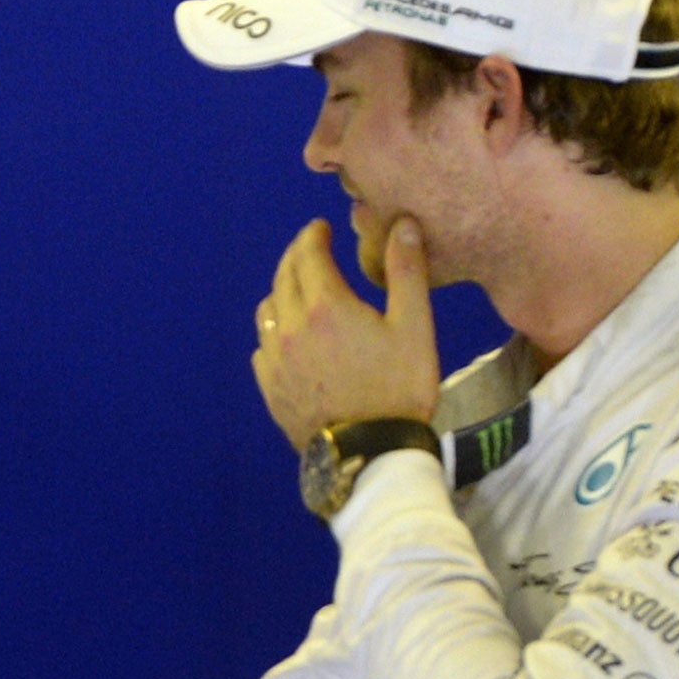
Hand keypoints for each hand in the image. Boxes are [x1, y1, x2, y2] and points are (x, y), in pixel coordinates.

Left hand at [252, 216, 439, 450]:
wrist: (370, 454)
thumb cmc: (400, 390)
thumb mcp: (415, 327)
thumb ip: (406, 271)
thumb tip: (404, 224)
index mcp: (326, 306)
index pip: (308, 254)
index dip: (313, 235)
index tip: (320, 228)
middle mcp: (291, 328)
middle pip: (283, 277)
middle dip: (296, 257)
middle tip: (309, 249)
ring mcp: (275, 360)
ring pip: (267, 311)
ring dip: (282, 292)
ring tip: (300, 290)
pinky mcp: (270, 388)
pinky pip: (262, 347)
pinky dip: (274, 330)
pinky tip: (290, 336)